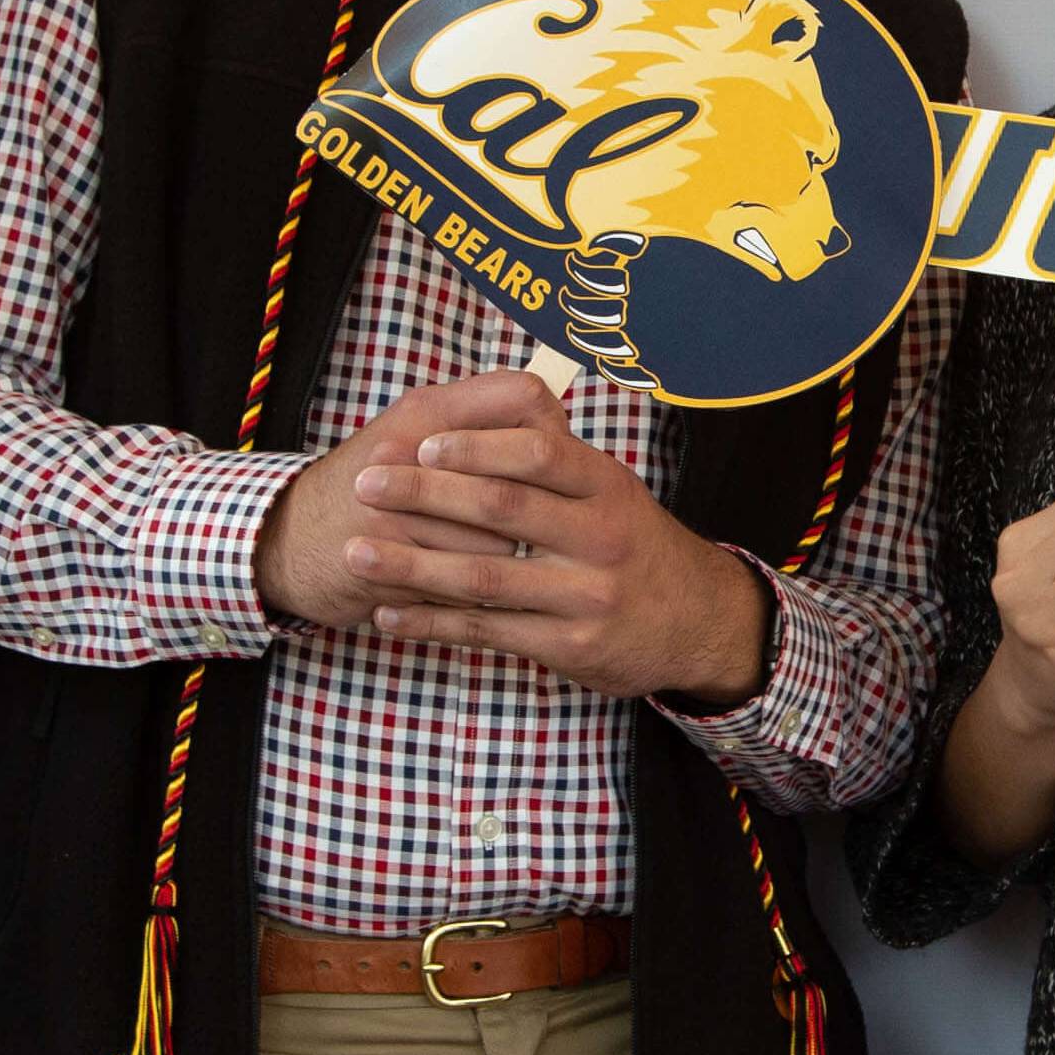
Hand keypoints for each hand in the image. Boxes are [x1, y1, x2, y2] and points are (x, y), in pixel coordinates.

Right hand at [250, 373, 563, 631]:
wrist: (285, 540)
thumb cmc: (368, 487)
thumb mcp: (413, 433)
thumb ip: (478, 423)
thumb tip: (557, 433)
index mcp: (427, 410)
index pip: (525, 397)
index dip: (553, 432)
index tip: (552, 464)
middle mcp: (412, 451)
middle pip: (520, 477)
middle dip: (537, 510)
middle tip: (539, 525)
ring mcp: (397, 510)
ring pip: (501, 539)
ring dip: (510, 560)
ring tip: (498, 562)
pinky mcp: (389, 563)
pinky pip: (467, 584)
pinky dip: (480, 594)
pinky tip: (472, 590)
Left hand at [336, 380, 774, 704]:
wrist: (698, 622)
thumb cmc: (632, 544)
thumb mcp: (612, 490)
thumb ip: (554, 458)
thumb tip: (486, 408)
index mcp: (605, 486)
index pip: (537, 452)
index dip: (475, 446)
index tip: (420, 443)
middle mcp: (600, 537)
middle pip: (502, 508)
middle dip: (425, 495)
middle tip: (365, 484)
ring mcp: (586, 596)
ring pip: (484, 577)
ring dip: (412, 565)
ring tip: (356, 552)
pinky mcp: (570, 646)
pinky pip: (488, 631)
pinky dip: (432, 623)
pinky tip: (389, 614)